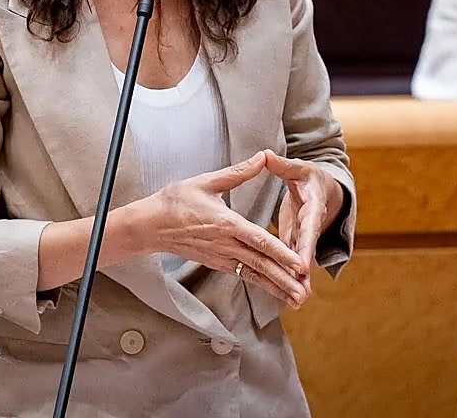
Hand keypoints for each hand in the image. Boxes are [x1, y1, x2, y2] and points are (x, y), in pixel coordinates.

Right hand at [138, 151, 307, 306]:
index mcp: (227, 224)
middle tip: (305, 293)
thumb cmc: (176, 201)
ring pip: (254, 275)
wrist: (151, 225)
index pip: (259, 241)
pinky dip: (262, 283)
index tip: (299, 265)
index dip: (281, 253)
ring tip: (297, 299)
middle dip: (285, 280)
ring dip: (277, 287)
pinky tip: (276, 289)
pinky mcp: (217, 263)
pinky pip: (244, 275)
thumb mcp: (207, 181)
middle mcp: (226, 245)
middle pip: (261, 265)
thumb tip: (263, 157)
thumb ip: (238, 172)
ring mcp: (221, 257)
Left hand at [264, 149, 343, 299]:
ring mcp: (304, 236)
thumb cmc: (310, 177)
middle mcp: (311, 225)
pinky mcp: (296, 242)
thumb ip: (282, 165)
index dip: (306, 246)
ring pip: (300, 260)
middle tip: (302, 293)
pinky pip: (292, 260)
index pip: (309, 227)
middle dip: (303, 272)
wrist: (324, 189)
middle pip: (307, 250)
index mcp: (313, 207)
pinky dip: (289, 276)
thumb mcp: (299, 169)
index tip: (303, 263)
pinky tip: (285, 295)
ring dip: (298, 280)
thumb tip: (265, 154)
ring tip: (296, 302)